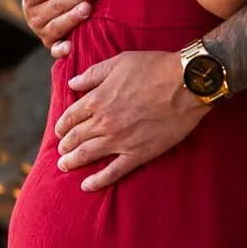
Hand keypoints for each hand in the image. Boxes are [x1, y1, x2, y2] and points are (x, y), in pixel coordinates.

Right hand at [22, 0, 100, 57]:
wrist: (54, 9)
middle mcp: (32, 12)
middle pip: (54, 5)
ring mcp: (41, 30)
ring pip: (56, 25)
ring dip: (72, 18)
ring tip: (89, 9)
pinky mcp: (51, 45)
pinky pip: (54, 50)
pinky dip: (61, 50)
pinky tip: (71, 48)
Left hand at [55, 49, 208, 190]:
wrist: (186, 83)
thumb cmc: (155, 68)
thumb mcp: (120, 62)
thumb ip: (94, 74)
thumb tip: (73, 83)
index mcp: (98, 99)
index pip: (71, 116)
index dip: (62, 125)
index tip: (59, 130)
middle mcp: (104, 122)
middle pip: (76, 137)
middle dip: (65, 145)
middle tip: (61, 150)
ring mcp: (120, 140)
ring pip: (88, 154)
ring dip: (73, 161)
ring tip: (65, 165)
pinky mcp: (138, 153)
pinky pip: (113, 172)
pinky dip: (98, 181)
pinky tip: (87, 186)